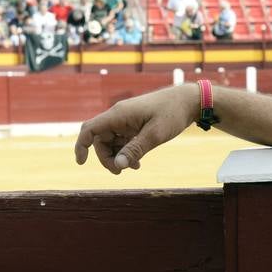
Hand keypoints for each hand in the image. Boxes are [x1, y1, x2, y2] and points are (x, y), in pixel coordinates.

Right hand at [74, 84, 197, 173]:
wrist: (189, 100)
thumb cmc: (172, 113)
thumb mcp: (155, 134)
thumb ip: (135, 149)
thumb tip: (117, 165)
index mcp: (119, 114)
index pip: (89, 129)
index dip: (81, 146)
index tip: (82, 163)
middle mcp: (119, 116)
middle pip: (100, 140)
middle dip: (107, 157)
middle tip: (120, 171)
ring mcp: (127, 120)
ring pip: (112, 142)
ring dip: (118, 156)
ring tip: (134, 167)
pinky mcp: (135, 124)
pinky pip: (123, 140)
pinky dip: (127, 151)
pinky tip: (138, 162)